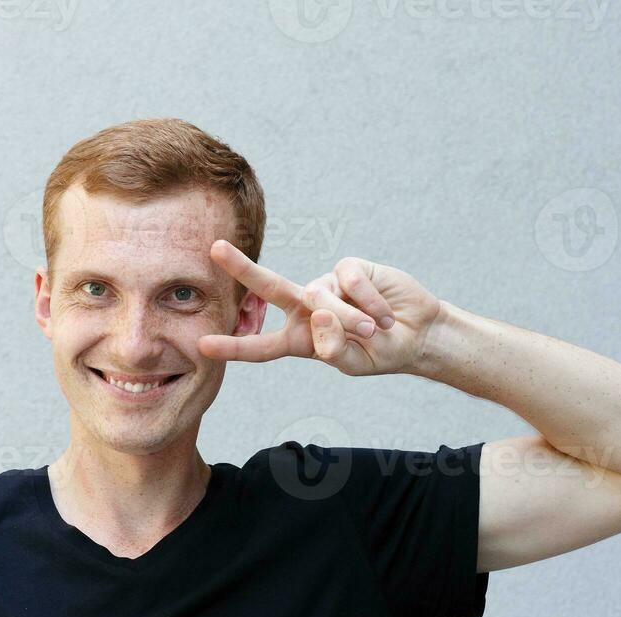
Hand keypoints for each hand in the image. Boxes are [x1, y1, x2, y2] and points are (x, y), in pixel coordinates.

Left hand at [198, 240, 442, 376]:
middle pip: (270, 288)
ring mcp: (327, 285)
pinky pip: (350, 280)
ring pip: (323, 297)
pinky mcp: (349, 269)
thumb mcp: (354, 363)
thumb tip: (319, 314)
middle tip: (215, 249)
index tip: (203, 346)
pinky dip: (370, 301)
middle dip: (243, 268)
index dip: (234, 347)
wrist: (417, 334)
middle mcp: (306, 308)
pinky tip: (384, 313)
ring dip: (351, 318)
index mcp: (300, 339)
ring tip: (376, 330)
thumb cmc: (380, 352)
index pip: (261, 346)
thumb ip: (333, 348)